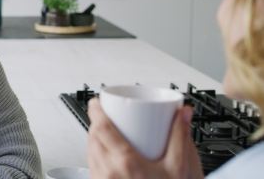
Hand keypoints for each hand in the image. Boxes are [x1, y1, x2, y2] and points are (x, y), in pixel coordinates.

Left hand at [86, 98, 202, 178]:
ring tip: (107, 134)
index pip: (101, 127)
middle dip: (97, 123)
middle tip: (106, 115)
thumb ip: (181, 137)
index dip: (95, 110)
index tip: (96, 100)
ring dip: (94, 139)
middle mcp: (108, 172)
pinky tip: (107, 156)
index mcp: (125, 162)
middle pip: (92, 137)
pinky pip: (92, 166)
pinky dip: (96, 155)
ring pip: (89, 151)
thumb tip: (182, 113)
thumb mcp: (179, 168)